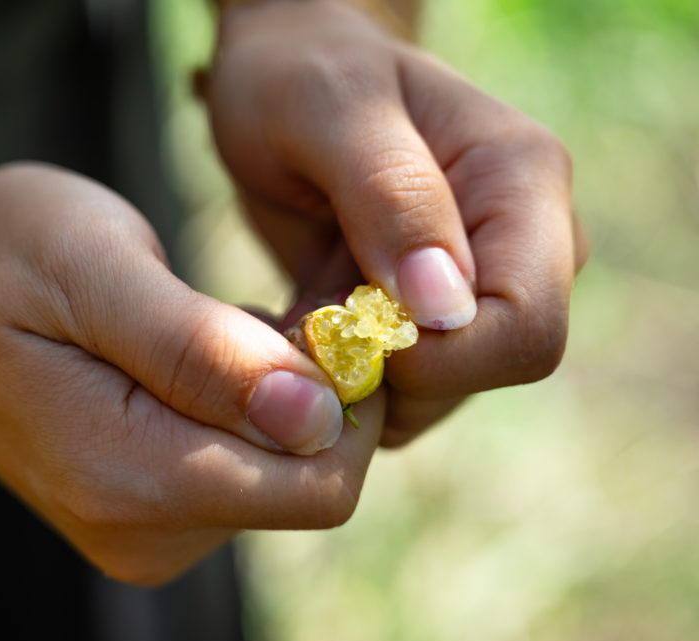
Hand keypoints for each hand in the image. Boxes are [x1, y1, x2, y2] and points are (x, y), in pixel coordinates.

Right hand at [0, 163, 381, 584]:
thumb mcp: (93, 269)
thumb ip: (199, 349)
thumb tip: (316, 417)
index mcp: (126, 477)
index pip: (315, 483)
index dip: (347, 399)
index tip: (318, 313)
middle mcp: (141, 532)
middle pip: (306, 484)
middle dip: (314, 393)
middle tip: (252, 305)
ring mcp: (144, 533)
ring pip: (283, 477)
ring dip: (278, 397)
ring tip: (210, 325)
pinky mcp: (148, 517)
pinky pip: (247, 472)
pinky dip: (249, 411)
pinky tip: (201, 356)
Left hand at [204, 0, 587, 445]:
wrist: (285, 79)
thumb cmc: (301, 75)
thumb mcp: (327, 108)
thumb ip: (389, 194)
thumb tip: (445, 306)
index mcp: (523, 183)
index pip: (526, 328)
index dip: (435, 358)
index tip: (342, 327)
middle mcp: (522, 244)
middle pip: (484, 372)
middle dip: (387, 370)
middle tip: (304, 315)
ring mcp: (480, 287)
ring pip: (437, 393)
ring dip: (355, 374)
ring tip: (299, 305)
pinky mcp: (433, 319)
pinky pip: (398, 389)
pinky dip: (340, 375)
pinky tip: (304, 320)